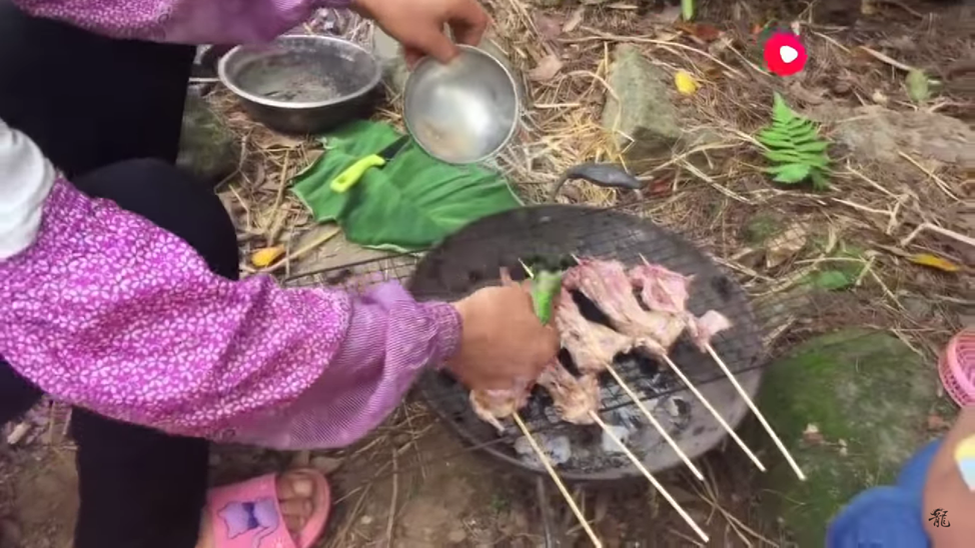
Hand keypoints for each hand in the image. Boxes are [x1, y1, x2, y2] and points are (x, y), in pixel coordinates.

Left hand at [351, 0, 489, 65]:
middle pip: (458, 21)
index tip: (459, 56)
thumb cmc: (403, 12)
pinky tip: (407, 51)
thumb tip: (454, 60)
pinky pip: (425, 16)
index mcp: (459, 1)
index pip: (479, 22)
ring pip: (439, 21)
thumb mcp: (426, 38)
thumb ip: (445, 52)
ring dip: (430, 42)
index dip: (472, 42)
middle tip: (440, 60)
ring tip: (417, 61)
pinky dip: (420, 32)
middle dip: (447, 44)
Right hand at [446, 280, 559, 390]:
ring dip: (509, 353)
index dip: (544, 320)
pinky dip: (490, 363)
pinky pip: (493, 372)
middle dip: (528, 339)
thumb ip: (531, 301)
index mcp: (545, 348)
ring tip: (495, 338)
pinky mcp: (484, 386)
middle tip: (514, 325)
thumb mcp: (516, 294)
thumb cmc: (489, 311)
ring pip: (513, 365)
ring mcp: (507, 382)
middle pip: (534, 352)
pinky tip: (480, 351)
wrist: (451, 333)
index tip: (534, 311)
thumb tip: (534, 303)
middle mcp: (531, 371)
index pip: (553, 333)